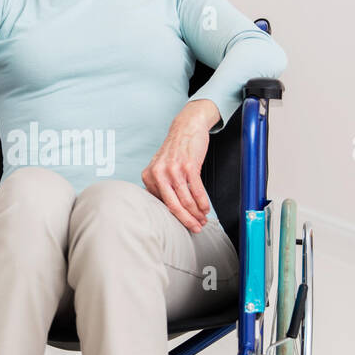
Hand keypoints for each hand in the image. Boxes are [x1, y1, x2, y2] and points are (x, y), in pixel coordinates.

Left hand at [141, 99, 219, 231]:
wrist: (186, 127)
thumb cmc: (175, 148)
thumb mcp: (160, 167)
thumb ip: (160, 186)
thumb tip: (167, 208)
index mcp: (149, 176)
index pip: (161, 204)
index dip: (175, 217)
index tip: (183, 224)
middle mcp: (159, 174)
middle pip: (173, 205)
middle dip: (187, 220)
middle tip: (196, 228)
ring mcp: (173, 170)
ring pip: (186, 200)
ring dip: (197, 213)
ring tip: (203, 218)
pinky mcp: (188, 166)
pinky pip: (197, 190)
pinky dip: (203, 202)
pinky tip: (206, 208)